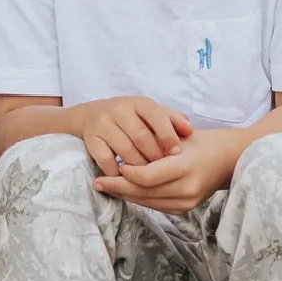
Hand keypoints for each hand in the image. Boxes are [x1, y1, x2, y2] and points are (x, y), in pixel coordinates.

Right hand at [78, 96, 193, 178]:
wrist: (93, 114)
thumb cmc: (132, 117)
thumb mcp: (151, 113)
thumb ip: (172, 119)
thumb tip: (189, 130)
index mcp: (138, 103)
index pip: (156, 115)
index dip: (167, 134)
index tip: (176, 152)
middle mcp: (119, 110)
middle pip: (141, 136)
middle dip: (155, 155)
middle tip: (164, 168)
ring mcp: (103, 124)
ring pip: (125, 150)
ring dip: (139, 166)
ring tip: (149, 175)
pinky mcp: (92, 140)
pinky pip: (106, 160)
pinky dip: (118, 171)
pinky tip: (127, 177)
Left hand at [92, 127, 244, 215]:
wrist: (229, 159)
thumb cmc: (203, 142)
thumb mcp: (178, 138)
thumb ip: (154, 147)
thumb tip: (125, 157)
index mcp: (184, 166)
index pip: (147, 176)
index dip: (127, 174)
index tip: (113, 167)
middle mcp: (186, 188)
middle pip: (144, 193)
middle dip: (118, 188)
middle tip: (98, 183)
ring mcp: (186, 202)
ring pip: (147, 202)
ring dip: (126, 195)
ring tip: (107, 188)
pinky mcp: (185, 209)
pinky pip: (156, 206)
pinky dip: (139, 199)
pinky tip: (126, 192)